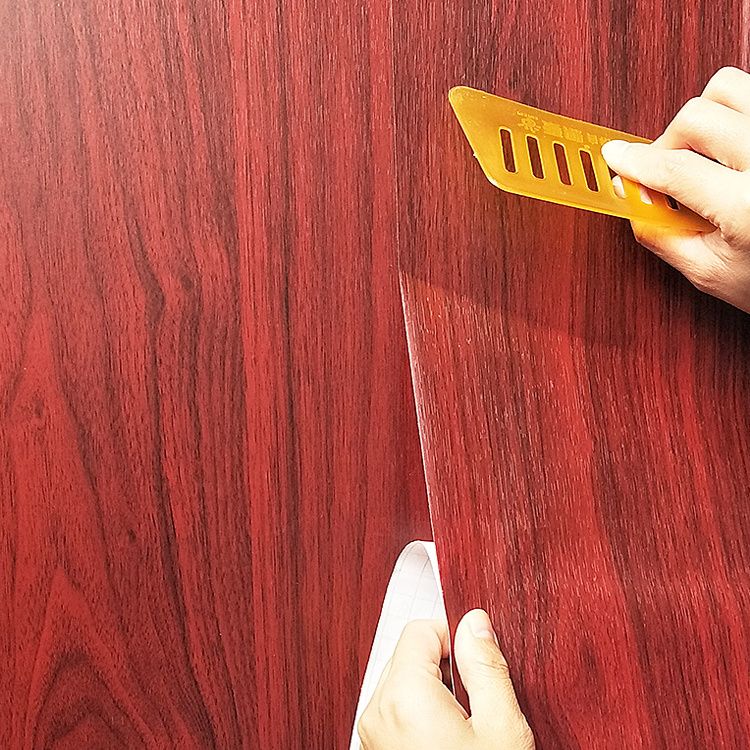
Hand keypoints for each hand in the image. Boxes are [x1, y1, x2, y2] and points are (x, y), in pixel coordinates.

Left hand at [357, 609, 533, 749]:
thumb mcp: (501, 729)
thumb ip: (487, 668)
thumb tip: (476, 623)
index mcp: (404, 696)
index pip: (420, 629)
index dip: (455, 638)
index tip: (477, 662)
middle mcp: (377, 712)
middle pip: (408, 654)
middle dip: (443, 666)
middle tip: (475, 701)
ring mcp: (371, 735)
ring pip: (402, 683)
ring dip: (432, 692)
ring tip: (463, 725)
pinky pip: (394, 712)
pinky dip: (419, 715)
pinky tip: (448, 739)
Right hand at [601, 66, 749, 312]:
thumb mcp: (711, 273)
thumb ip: (662, 235)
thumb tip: (628, 197)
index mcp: (747, 205)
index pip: (674, 168)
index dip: (634, 162)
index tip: (615, 157)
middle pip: (696, 116)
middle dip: (666, 140)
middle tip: (664, 169)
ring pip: (729, 87)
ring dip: (702, 115)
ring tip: (702, 150)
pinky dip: (734, 113)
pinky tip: (732, 146)